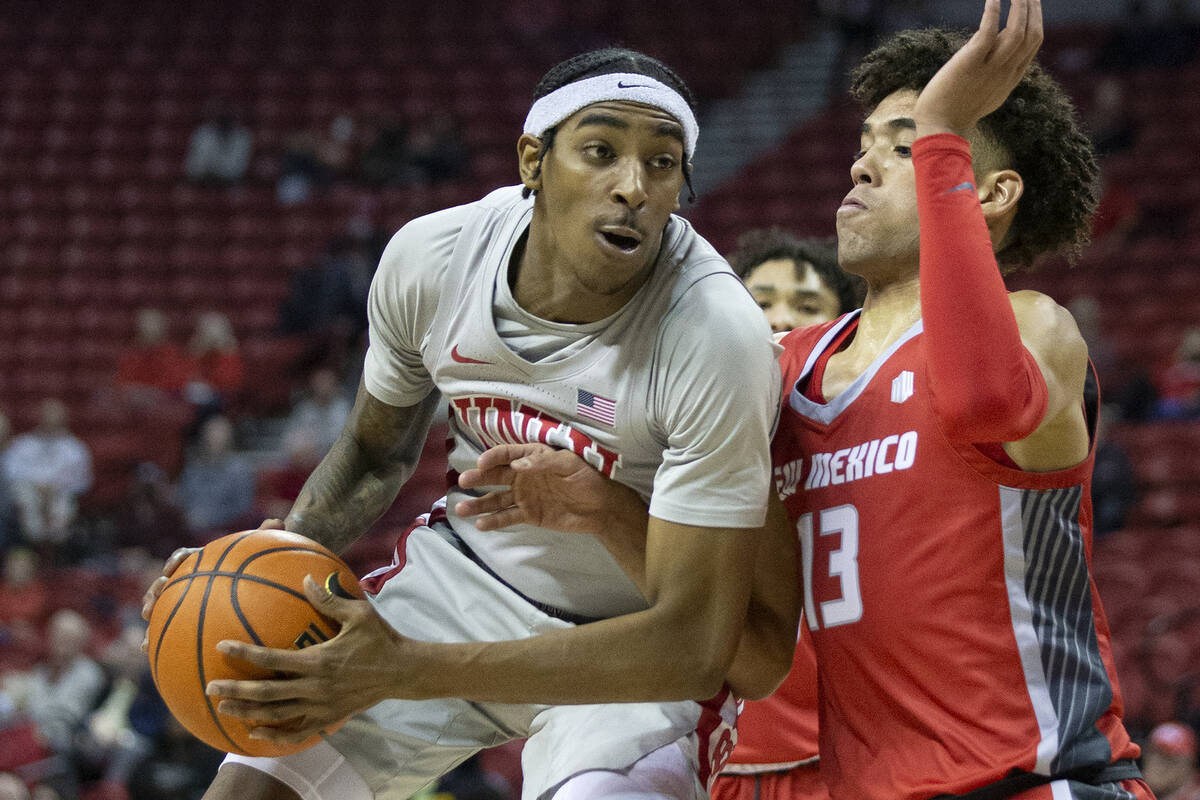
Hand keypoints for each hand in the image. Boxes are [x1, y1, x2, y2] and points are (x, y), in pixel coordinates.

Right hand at [140, 519, 286, 651]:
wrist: (254, 587)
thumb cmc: (256, 567)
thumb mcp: (262, 554)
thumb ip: (266, 537)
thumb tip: (277, 520)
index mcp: (202, 561)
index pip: (185, 557)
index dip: (176, 561)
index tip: (172, 568)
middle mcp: (189, 579)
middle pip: (166, 582)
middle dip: (155, 591)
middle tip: (152, 600)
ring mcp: (185, 599)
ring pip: (162, 606)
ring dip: (151, 613)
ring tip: (146, 627)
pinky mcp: (186, 619)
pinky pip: (170, 628)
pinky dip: (157, 638)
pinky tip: (149, 650)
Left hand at [205, 575, 408, 743]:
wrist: (402, 671)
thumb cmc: (380, 638)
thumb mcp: (359, 613)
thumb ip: (329, 599)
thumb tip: (306, 578)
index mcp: (319, 661)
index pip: (273, 659)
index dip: (245, 653)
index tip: (221, 647)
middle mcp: (316, 687)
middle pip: (267, 693)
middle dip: (236, 691)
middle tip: (210, 687)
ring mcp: (321, 706)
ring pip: (277, 715)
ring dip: (248, 712)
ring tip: (224, 709)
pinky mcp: (328, 718)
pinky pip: (297, 732)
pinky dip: (275, 736)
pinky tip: (256, 733)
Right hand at [455, 443, 643, 533]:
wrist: (602, 508)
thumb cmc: (588, 478)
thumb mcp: (570, 465)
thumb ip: (544, 463)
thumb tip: (518, 466)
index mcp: (534, 457)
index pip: (508, 454)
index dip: (493, 457)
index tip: (481, 464)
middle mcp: (524, 476)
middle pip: (496, 476)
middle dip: (478, 478)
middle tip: (462, 481)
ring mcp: (525, 496)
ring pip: (496, 499)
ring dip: (479, 504)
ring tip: (461, 509)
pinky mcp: (530, 515)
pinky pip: (508, 517)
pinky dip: (494, 521)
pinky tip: (481, 525)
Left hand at [913, 0, 1042, 136]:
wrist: (940, 128)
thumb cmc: (957, 110)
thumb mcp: (988, 92)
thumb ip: (999, 71)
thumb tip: (1000, 48)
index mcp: (1011, 76)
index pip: (1034, 42)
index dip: (1036, 18)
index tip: (1031, 3)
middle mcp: (1006, 71)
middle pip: (1031, 33)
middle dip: (1033, 8)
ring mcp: (990, 68)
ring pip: (1017, 31)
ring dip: (1020, 6)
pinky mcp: (969, 64)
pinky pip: (988, 33)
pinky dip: (993, 13)